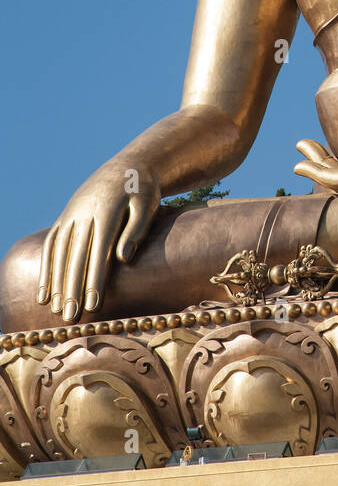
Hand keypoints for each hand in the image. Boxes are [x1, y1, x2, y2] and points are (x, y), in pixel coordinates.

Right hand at [37, 158, 160, 321]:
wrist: (127, 166)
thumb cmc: (142, 190)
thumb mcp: (146, 204)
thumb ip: (136, 230)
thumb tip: (123, 259)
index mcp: (105, 211)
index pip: (98, 251)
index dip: (95, 280)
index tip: (93, 306)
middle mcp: (82, 214)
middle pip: (75, 257)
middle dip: (72, 289)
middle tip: (71, 319)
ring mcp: (70, 215)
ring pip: (59, 253)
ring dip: (56, 284)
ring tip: (57, 311)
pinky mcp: (65, 218)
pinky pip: (50, 245)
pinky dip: (45, 270)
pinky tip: (43, 294)